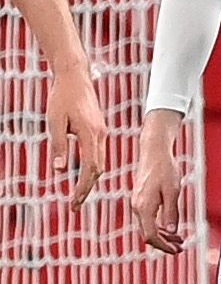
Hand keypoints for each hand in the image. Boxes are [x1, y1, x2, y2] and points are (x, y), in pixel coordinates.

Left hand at [46, 61, 105, 208]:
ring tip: (77, 195)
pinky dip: (92, 169)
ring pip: (100, 162)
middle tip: (74, 206)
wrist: (75, 77)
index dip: (83, 188)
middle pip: (98, 169)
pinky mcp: (99, 130)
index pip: (90, 168)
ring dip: (90, 180)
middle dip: (87, 189)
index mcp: (91, 134)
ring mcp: (102, 132)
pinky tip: (82, 176)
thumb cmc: (62, 98)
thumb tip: (59, 171)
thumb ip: (59, 146)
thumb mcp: (55, 122)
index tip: (74, 202)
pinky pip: (98, 154)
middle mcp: (101, 135)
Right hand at [134, 110, 185, 254]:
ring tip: (179, 239)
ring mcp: (136, 204)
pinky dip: (158, 225)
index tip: (177, 250)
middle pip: (147, 234)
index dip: (163, 246)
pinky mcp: (140, 199)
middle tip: (180, 247)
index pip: (151, 236)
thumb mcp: (173, 191)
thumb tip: (171, 231)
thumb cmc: (165, 169)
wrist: (154, 152)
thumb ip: (171, 212)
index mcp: (143, 207)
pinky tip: (170, 227)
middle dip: (164, 243)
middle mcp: (136, 208)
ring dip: (162, 235)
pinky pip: (147, 219)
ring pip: (147, 227)